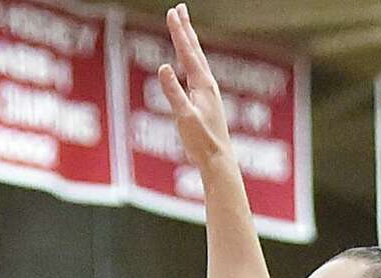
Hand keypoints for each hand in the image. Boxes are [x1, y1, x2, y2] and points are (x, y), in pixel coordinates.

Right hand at [157, 4, 232, 177]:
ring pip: (196, 61)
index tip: (172, 12)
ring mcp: (207, 93)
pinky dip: (190, 62)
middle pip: (194, 50)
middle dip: (185, 29)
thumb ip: (173, 92)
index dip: (179, 32)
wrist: (218, 159)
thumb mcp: (184, 116)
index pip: (187, 52)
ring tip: (184, 30)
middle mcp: (207, 84)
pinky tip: (188, 65)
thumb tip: (163, 67)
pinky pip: (195, 75)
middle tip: (179, 9)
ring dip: (189, 43)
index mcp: (202, 84)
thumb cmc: (201, 141)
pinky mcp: (205, 102)